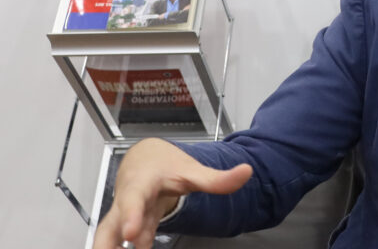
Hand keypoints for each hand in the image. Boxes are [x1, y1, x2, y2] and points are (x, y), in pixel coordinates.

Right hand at [93, 138, 251, 248]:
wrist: (145, 160)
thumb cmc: (164, 165)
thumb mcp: (192, 170)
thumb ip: (218, 178)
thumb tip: (247, 172)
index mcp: (141, 183)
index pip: (134, 199)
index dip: (131, 216)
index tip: (131, 234)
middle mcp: (125, 202)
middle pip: (110, 226)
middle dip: (107, 245)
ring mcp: (123, 218)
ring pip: (108, 238)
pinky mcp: (125, 229)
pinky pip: (119, 245)